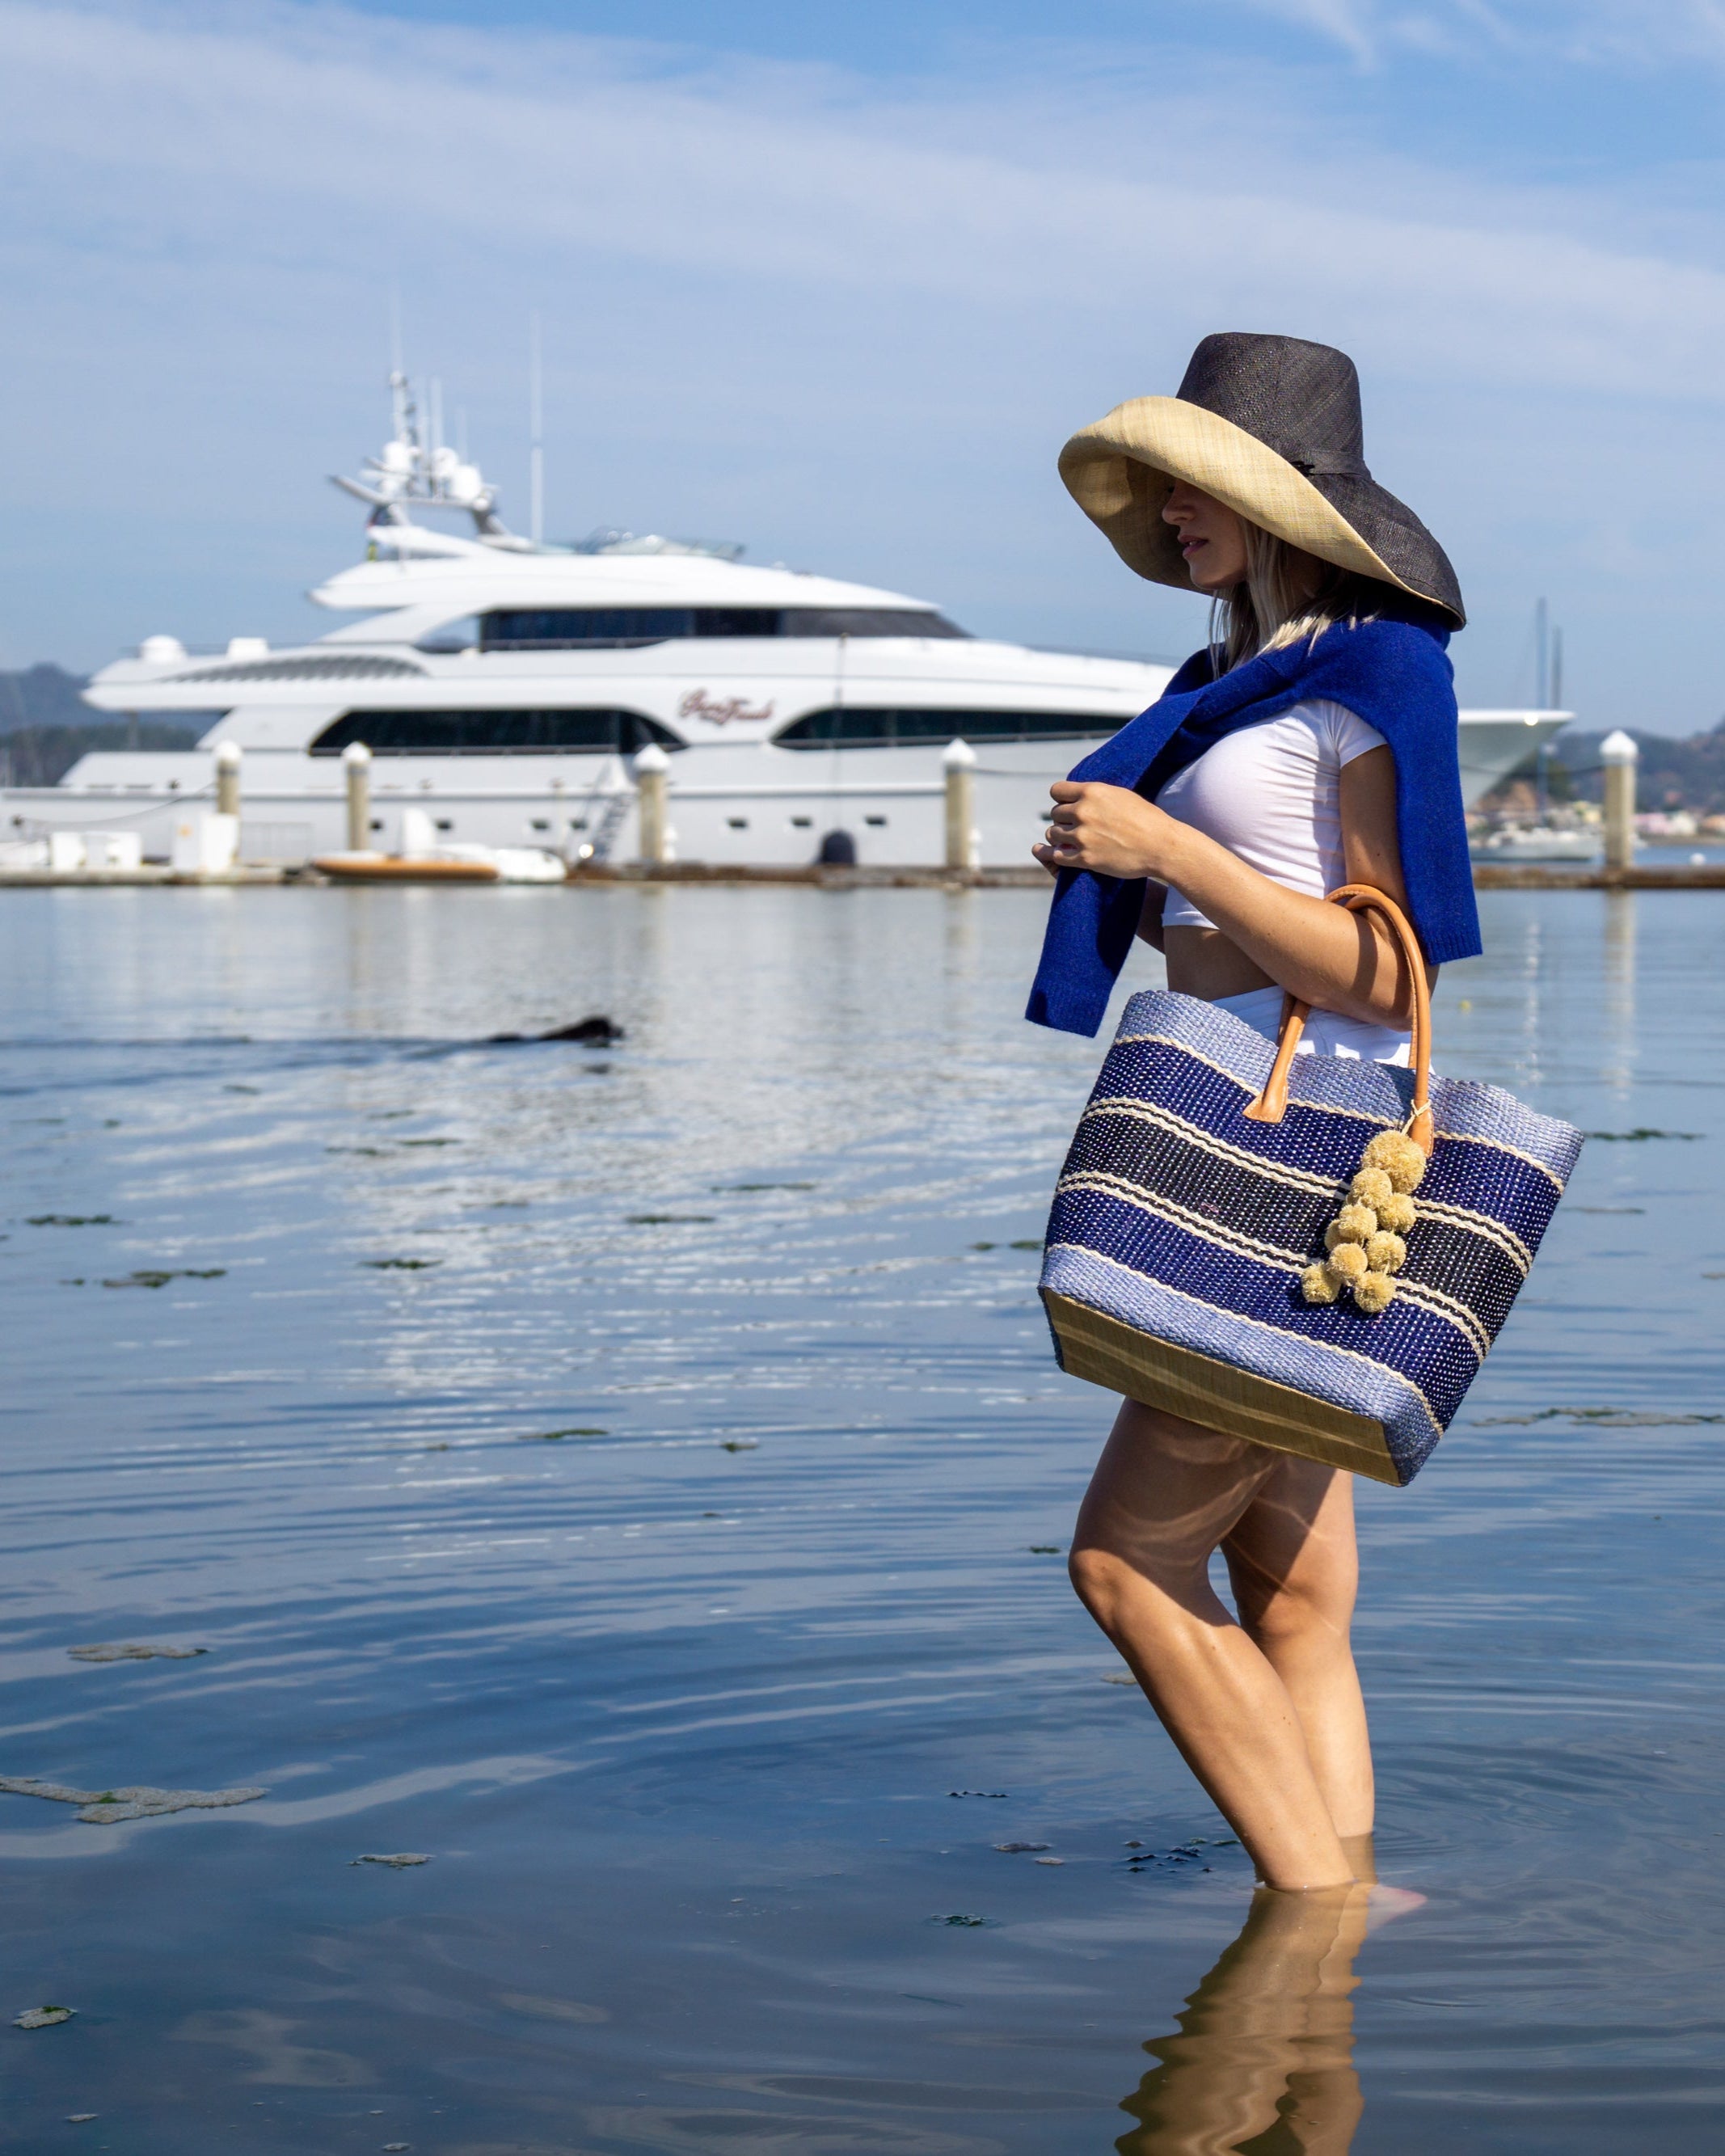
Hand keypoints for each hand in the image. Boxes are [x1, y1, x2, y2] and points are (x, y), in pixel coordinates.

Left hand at [1034, 781, 1178, 878]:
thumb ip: (1098, 794)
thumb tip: (1080, 794)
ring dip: (1058, 837)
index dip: (1061, 799)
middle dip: (1062, 819)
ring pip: (1052, 833)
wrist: (1161, 846)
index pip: (1057, 791)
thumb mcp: (1122, 795)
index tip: (1066, 805)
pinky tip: (1049, 851)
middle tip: (1072, 826)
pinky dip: (1052, 853)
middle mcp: (1084, 812)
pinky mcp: (1084, 858)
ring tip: (1067, 839)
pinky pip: (1057, 855)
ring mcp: (1082, 836)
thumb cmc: (1147, 819)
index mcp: (1092, 792)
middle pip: (1055, 813)